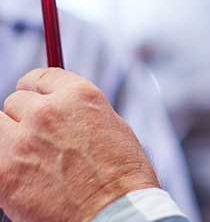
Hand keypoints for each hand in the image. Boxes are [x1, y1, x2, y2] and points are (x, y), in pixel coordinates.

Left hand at [0, 68, 158, 221]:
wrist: (114, 211)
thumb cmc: (121, 172)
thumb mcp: (109, 123)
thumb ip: (79, 110)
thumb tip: (58, 105)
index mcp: (78, 94)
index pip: (40, 77)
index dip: (37, 89)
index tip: (35, 98)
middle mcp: (48, 111)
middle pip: (15, 100)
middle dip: (25, 115)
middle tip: (36, 133)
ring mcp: (23, 140)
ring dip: (9, 135)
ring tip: (26, 153)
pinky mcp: (4, 172)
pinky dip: (3, 161)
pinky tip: (20, 172)